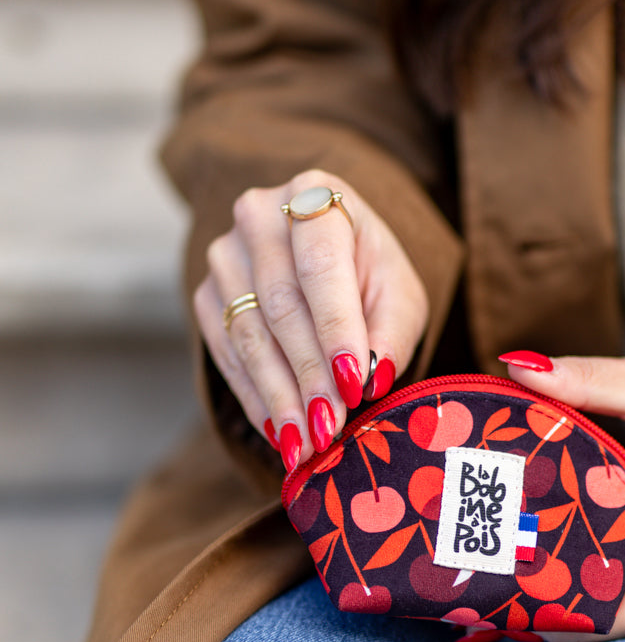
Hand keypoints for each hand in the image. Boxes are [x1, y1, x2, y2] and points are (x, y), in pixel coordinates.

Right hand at [194, 170, 428, 469]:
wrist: (330, 257)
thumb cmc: (371, 275)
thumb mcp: (399, 295)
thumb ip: (391, 334)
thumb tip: (370, 379)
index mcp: (317, 195)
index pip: (321, 268)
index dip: (336, 330)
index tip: (352, 386)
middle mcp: (260, 216)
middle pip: (282, 307)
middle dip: (309, 376)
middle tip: (330, 430)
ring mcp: (226, 255)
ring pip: (250, 336)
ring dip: (279, 397)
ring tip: (304, 446)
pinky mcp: (208, 295)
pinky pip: (228, 354)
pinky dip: (255, 397)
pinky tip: (279, 430)